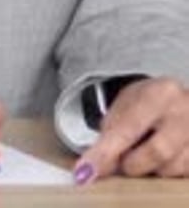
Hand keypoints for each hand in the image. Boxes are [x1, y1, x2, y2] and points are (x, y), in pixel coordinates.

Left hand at [74, 77, 188, 182]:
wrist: (179, 98)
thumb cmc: (150, 101)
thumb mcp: (127, 102)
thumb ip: (112, 130)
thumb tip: (97, 164)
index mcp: (161, 92)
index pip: (130, 126)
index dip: (107, 151)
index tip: (88, 170)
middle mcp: (185, 111)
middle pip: (156, 152)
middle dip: (132, 164)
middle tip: (122, 161)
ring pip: (171, 168)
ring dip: (151, 169)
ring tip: (143, 154)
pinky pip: (182, 174)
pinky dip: (166, 172)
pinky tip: (161, 160)